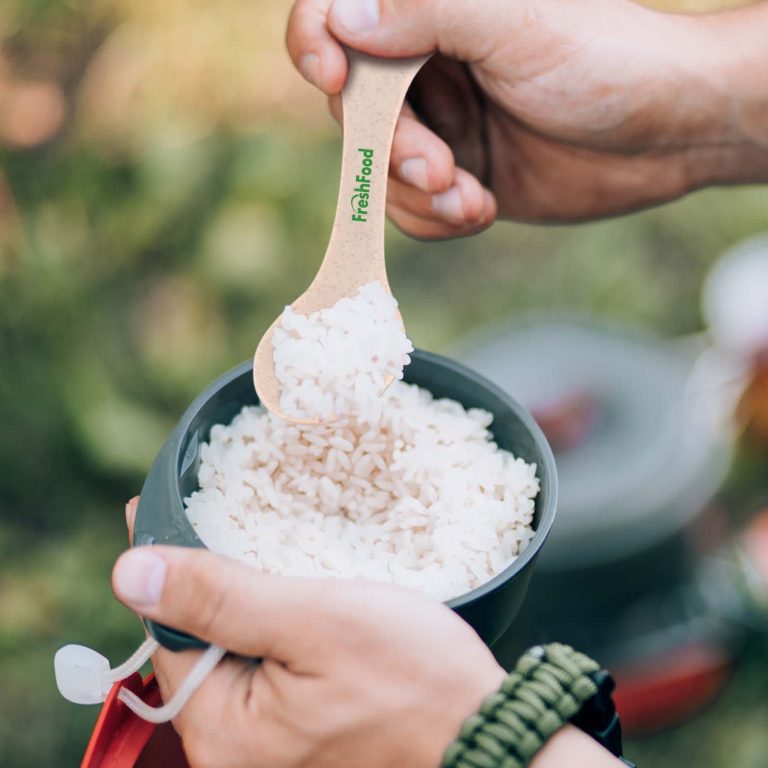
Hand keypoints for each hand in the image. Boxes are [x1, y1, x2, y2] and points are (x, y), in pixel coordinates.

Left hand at [116, 499, 506, 767]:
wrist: (486, 732)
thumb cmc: (413, 678)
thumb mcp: (314, 621)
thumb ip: (219, 599)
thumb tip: (127, 571)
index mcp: (226, 734)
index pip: (167, 632)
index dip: (163, 565)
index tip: (158, 506)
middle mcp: (237, 756)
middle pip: (197, 646)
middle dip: (206, 580)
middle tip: (215, 511)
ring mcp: (271, 752)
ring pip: (233, 655)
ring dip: (242, 599)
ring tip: (254, 539)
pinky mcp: (302, 739)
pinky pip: (265, 671)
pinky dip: (271, 627)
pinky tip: (287, 588)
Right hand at [286, 0, 767, 237]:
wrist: (664, 133)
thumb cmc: (603, 58)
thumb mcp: (515, 22)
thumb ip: (426, 12)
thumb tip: (341, 20)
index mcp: (432, 11)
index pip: (337, 17)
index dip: (316, 44)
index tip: (333, 78)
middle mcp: (426, 66)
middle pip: (354, 110)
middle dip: (392, 150)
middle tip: (439, 171)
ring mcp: (439, 126)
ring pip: (379, 171)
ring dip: (418, 196)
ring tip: (470, 198)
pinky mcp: (457, 178)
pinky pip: (412, 209)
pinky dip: (437, 219)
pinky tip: (480, 210)